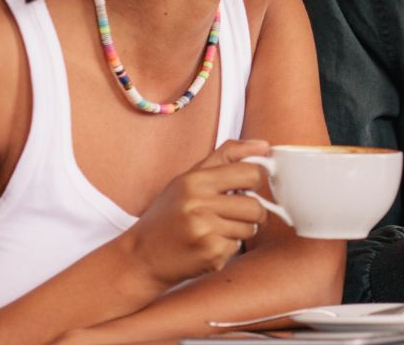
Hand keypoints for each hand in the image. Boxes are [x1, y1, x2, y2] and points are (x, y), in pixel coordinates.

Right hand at [117, 139, 272, 287]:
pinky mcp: (210, 254)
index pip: (250, 173)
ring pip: (250, 228)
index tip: (248, 187)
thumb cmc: (166, 217)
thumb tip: (264, 145)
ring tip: (215, 231)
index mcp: (194, 181)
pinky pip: (238, 247)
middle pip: (256, 205)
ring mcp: (205, 230)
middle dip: (251, 213)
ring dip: (240, 231)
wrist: (139, 257)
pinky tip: (206, 245)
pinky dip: (227, 248)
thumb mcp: (187, 180)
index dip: (256, 181)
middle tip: (233, 215)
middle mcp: (199, 204)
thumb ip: (226, 157)